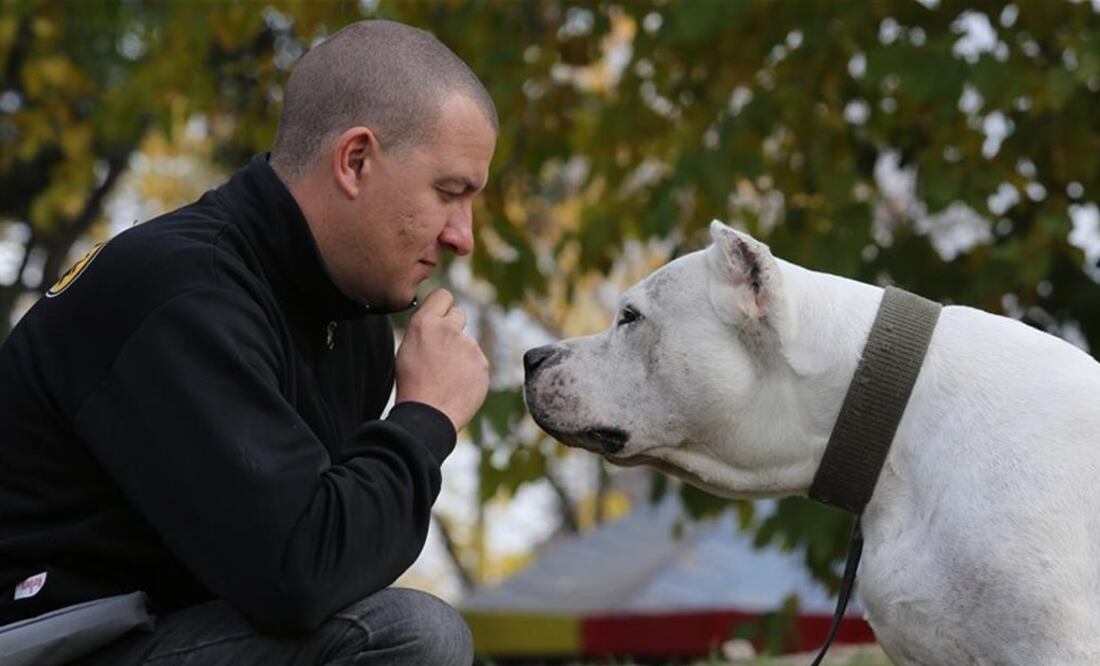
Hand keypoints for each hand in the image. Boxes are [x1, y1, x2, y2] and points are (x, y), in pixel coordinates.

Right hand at [394, 289, 489, 431]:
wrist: (429, 415)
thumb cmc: (412, 384)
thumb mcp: (407, 348)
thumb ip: (426, 329)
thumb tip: (436, 320)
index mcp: (426, 323)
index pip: (443, 295)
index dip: (442, 306)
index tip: (440, 317)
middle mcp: (450, 329)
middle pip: (459, 314)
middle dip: (453, 328)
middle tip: (442, 351)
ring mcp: (470, 346)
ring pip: (467, 343)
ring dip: (461, 354)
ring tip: (446, 377)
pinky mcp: (483, 363)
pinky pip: (477, 361)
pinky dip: (470, 371)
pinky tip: (457, 386)